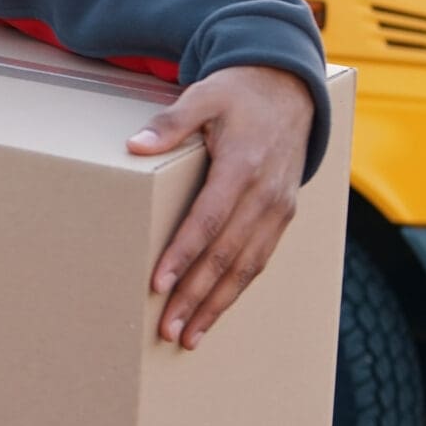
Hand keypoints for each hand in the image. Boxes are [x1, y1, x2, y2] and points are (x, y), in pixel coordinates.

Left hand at [125, 64, 313, 349]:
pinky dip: (237, 289)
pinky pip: (259, 260)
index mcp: (241, 167)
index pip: (208, 220)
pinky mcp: (283, 215)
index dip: (183, 254)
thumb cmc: (238, 94)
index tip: (159, 284)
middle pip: (226, 255)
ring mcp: (278, 209)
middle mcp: (264, 195)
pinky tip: (216, 310)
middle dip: (196, 296)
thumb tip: (136, 145)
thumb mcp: (204, 96)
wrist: (290, 89)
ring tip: (189, 336)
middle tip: (168, 329)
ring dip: (218, 305)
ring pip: (246, 267)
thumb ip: (171, 121)